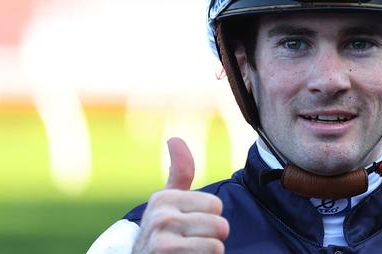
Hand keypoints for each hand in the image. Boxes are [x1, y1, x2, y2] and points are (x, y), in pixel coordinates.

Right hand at [132, 137, 228, 252]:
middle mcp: (161, 217)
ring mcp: (163, 241)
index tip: (190, 226)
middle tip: (192, 243)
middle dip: (212, 238)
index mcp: (164, 198)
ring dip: (208, 253)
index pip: (216, 205)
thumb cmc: (162, 233)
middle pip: (220, 225)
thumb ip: (179, 172)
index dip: (210, 218)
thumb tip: (174, 138)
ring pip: (216, 246)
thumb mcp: (166, 202)